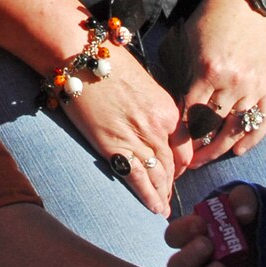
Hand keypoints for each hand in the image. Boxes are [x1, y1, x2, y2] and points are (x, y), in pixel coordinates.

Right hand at [59, 54, 192, 215]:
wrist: (81, 57)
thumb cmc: (110, 65)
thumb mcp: (146, 86)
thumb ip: (156, 111)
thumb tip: (157, 129)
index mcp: (169, 110)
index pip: (185, 148)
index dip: (182, 165)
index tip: (176, 174)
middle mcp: (158, 127)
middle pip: (173, 165)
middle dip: (172, 183)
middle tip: (169, 198)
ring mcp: (136, 138)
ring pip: (158, 175)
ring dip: (162, 194)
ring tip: (162, 209)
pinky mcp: (112, 146)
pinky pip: (136, 177)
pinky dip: (147, 195)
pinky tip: (154, 208)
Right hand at [163, 182, 258, 266]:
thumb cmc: (250, 219)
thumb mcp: (248, 202)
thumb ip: (244, 198)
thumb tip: (242, 213)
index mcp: (193, 236)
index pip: (173, 235)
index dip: (182, 230)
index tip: (200, 223)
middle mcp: (196, 262)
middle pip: (175, 266)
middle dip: (188, 256)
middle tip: (208, 245)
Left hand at [173, 0, 265, 170]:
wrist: (242, 3)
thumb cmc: (209, 21)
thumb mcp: (187, 45)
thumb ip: (183, 78)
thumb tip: (176, 110)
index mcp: (208, 71)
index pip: (190, 113)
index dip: (180, 133)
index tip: (170, 147)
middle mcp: (233, 82)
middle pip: (212, 126)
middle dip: (196, 148)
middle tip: (184, 162)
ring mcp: (253, 85)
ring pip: (236, 128)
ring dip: (219, 149)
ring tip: (204, 160)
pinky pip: (263, 120)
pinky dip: (251, 138)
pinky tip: (238, 150)